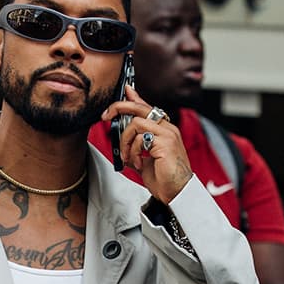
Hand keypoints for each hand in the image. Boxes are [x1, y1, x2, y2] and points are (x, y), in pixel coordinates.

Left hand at [101, 87, 192, 202]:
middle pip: (141, 107)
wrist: (177, 193)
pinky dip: (133, 151)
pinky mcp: (165, 142)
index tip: (124, 91)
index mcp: (164, 130)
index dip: (134, 98)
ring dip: (125, 141)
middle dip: (120, 107)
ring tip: (127, 157)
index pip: (147, 108)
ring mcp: (168, 134)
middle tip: (106, 115)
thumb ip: (135, 146)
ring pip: (136, 123)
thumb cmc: (164, 179)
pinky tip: (139, 163)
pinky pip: (140, 138)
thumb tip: (123, 138)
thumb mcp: (144, 158)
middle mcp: (167, 128)